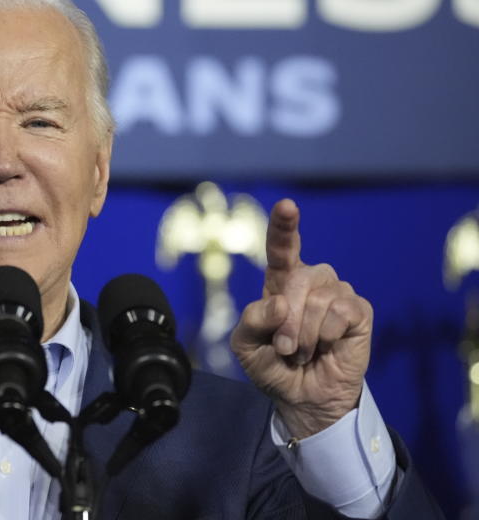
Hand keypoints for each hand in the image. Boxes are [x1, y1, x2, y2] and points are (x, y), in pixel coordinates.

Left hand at [231, 199, 372, 437]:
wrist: (301, 398)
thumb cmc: (271, 366)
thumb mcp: (246, 346)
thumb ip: (252, 320)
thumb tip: (281, 302)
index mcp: (279, 282)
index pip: (282, 247)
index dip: (284, 226)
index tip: (287, 206)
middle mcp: (310, 281)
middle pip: (298, 278)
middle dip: (287, 319)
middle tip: (283, 347)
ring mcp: (337, 294)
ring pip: (320, 298)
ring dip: (306, 333)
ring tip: (303, 351)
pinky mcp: (359, 312)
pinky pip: (342, 312)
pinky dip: (327, 336)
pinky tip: (327, 347)